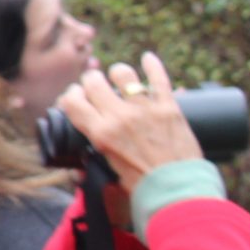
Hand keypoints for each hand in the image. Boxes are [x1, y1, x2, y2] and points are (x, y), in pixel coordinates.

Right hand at [56, 55, 203, 198]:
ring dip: (119, 74)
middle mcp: (119, 117)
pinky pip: (160, 78)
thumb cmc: (143, 187)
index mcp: (101, 134)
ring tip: (122, 80)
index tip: (76, 98)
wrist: (179, 191)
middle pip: (93, 81)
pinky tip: (148, 58)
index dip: (70, 96)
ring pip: (123, 73)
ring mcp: (145, 110)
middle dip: (91, 81)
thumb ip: (92, 164)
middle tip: (97, 88)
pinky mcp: (169, 108)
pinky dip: (153, 65)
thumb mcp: (109, 172)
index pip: (73, 101)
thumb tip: (76, 171)